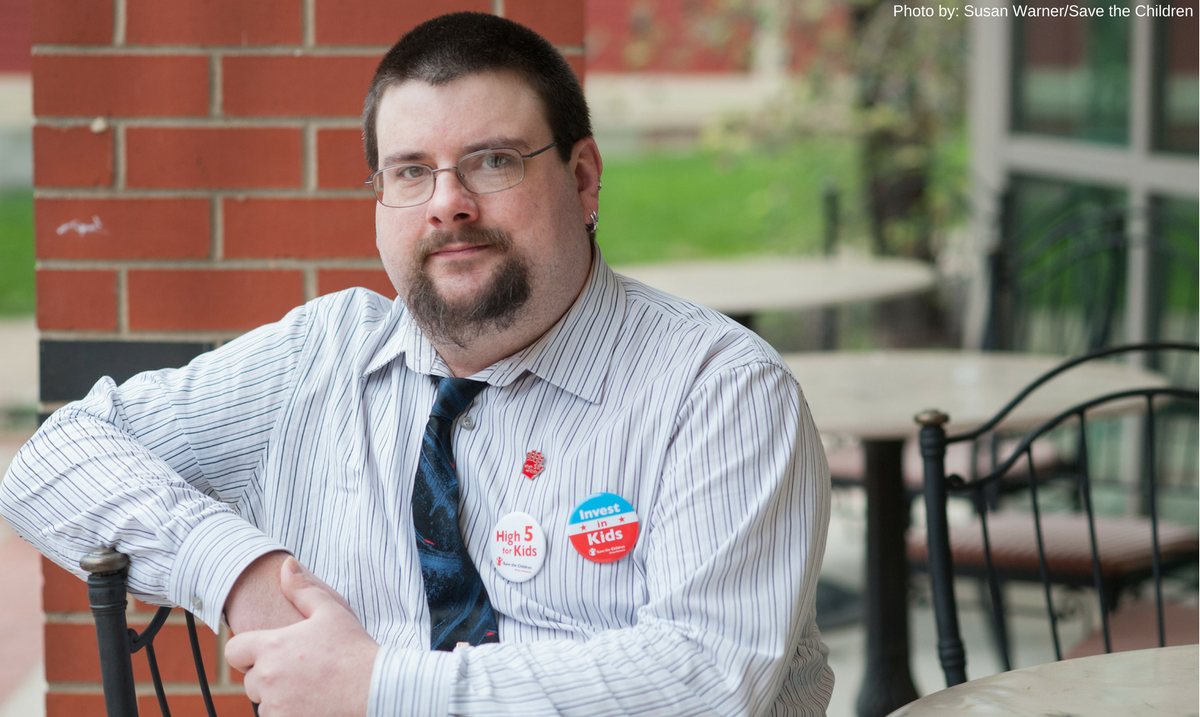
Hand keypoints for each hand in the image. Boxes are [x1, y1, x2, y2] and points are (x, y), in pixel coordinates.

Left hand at [225, 557, 378, 716]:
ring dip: (279, 696)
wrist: (375, 690)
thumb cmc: (354, 649)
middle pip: (251, 680)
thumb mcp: (331, 612)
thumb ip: (303, 589)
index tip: (267, 652)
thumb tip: (287, 565)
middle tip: (300, 670)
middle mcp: (267, 679)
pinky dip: (290, 712)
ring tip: (311, 686)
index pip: (234, 651)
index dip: (248, 651)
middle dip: (268, 675)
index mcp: (272, 647)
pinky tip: (314, 702)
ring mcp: (275, 707)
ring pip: (264, 702)